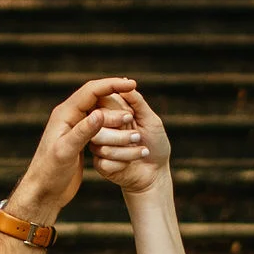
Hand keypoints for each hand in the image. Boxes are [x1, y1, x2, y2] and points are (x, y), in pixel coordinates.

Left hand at [11, 74, 140, 221]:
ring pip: (99, 111)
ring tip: (132, 119)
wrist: (42, 191)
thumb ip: (83, 132)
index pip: (91, 90)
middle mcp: (69, 116)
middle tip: (134, 110)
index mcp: (65, 113)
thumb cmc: (50, 172)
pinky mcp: (79, 139)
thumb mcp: (66, 151)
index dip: (112, 84)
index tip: (132, 84)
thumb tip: (100, 113)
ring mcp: (74, 127)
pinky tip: (123, 129)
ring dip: (116, 114)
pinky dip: (112, 125)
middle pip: (97, 98)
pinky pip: (99, 125)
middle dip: (117, 99)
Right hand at [88, 85, 169, 199]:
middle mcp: (103, 129)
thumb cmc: (155, 144)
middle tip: (138, 136)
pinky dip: (123, 163)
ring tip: (142, 151)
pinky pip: (104, 162)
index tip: (130, 116)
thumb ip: (137, 102)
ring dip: (127, 150)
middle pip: (97, 125)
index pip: (101, 104)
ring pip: (101, 145)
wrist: (156, 173)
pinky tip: (131, 165)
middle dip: (122, 133)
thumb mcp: (151, 120)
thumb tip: (125, 80)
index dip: (113, 110)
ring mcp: (99, 147)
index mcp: (113, 115)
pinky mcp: (100, 165)